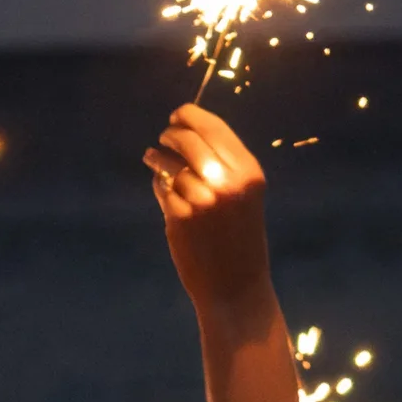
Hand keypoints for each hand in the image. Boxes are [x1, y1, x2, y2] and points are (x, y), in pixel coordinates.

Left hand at [144, 102, 274, 319]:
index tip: (177, 115)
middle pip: (188, 139)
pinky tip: (165, 192)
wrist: (235, 286)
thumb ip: (223, 165)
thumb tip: (188, 132)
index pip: (214, 128)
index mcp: (248, 172)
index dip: (190, 115)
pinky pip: (162, 188)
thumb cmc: (240, 238)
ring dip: (158, 160)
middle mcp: (226, 182)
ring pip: (170, 164)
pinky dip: (160, 187)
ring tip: (153, 158)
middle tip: (164, 137)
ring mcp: (201, 200)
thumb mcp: (245, 195)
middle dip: (171, 134)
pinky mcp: (179, 217)